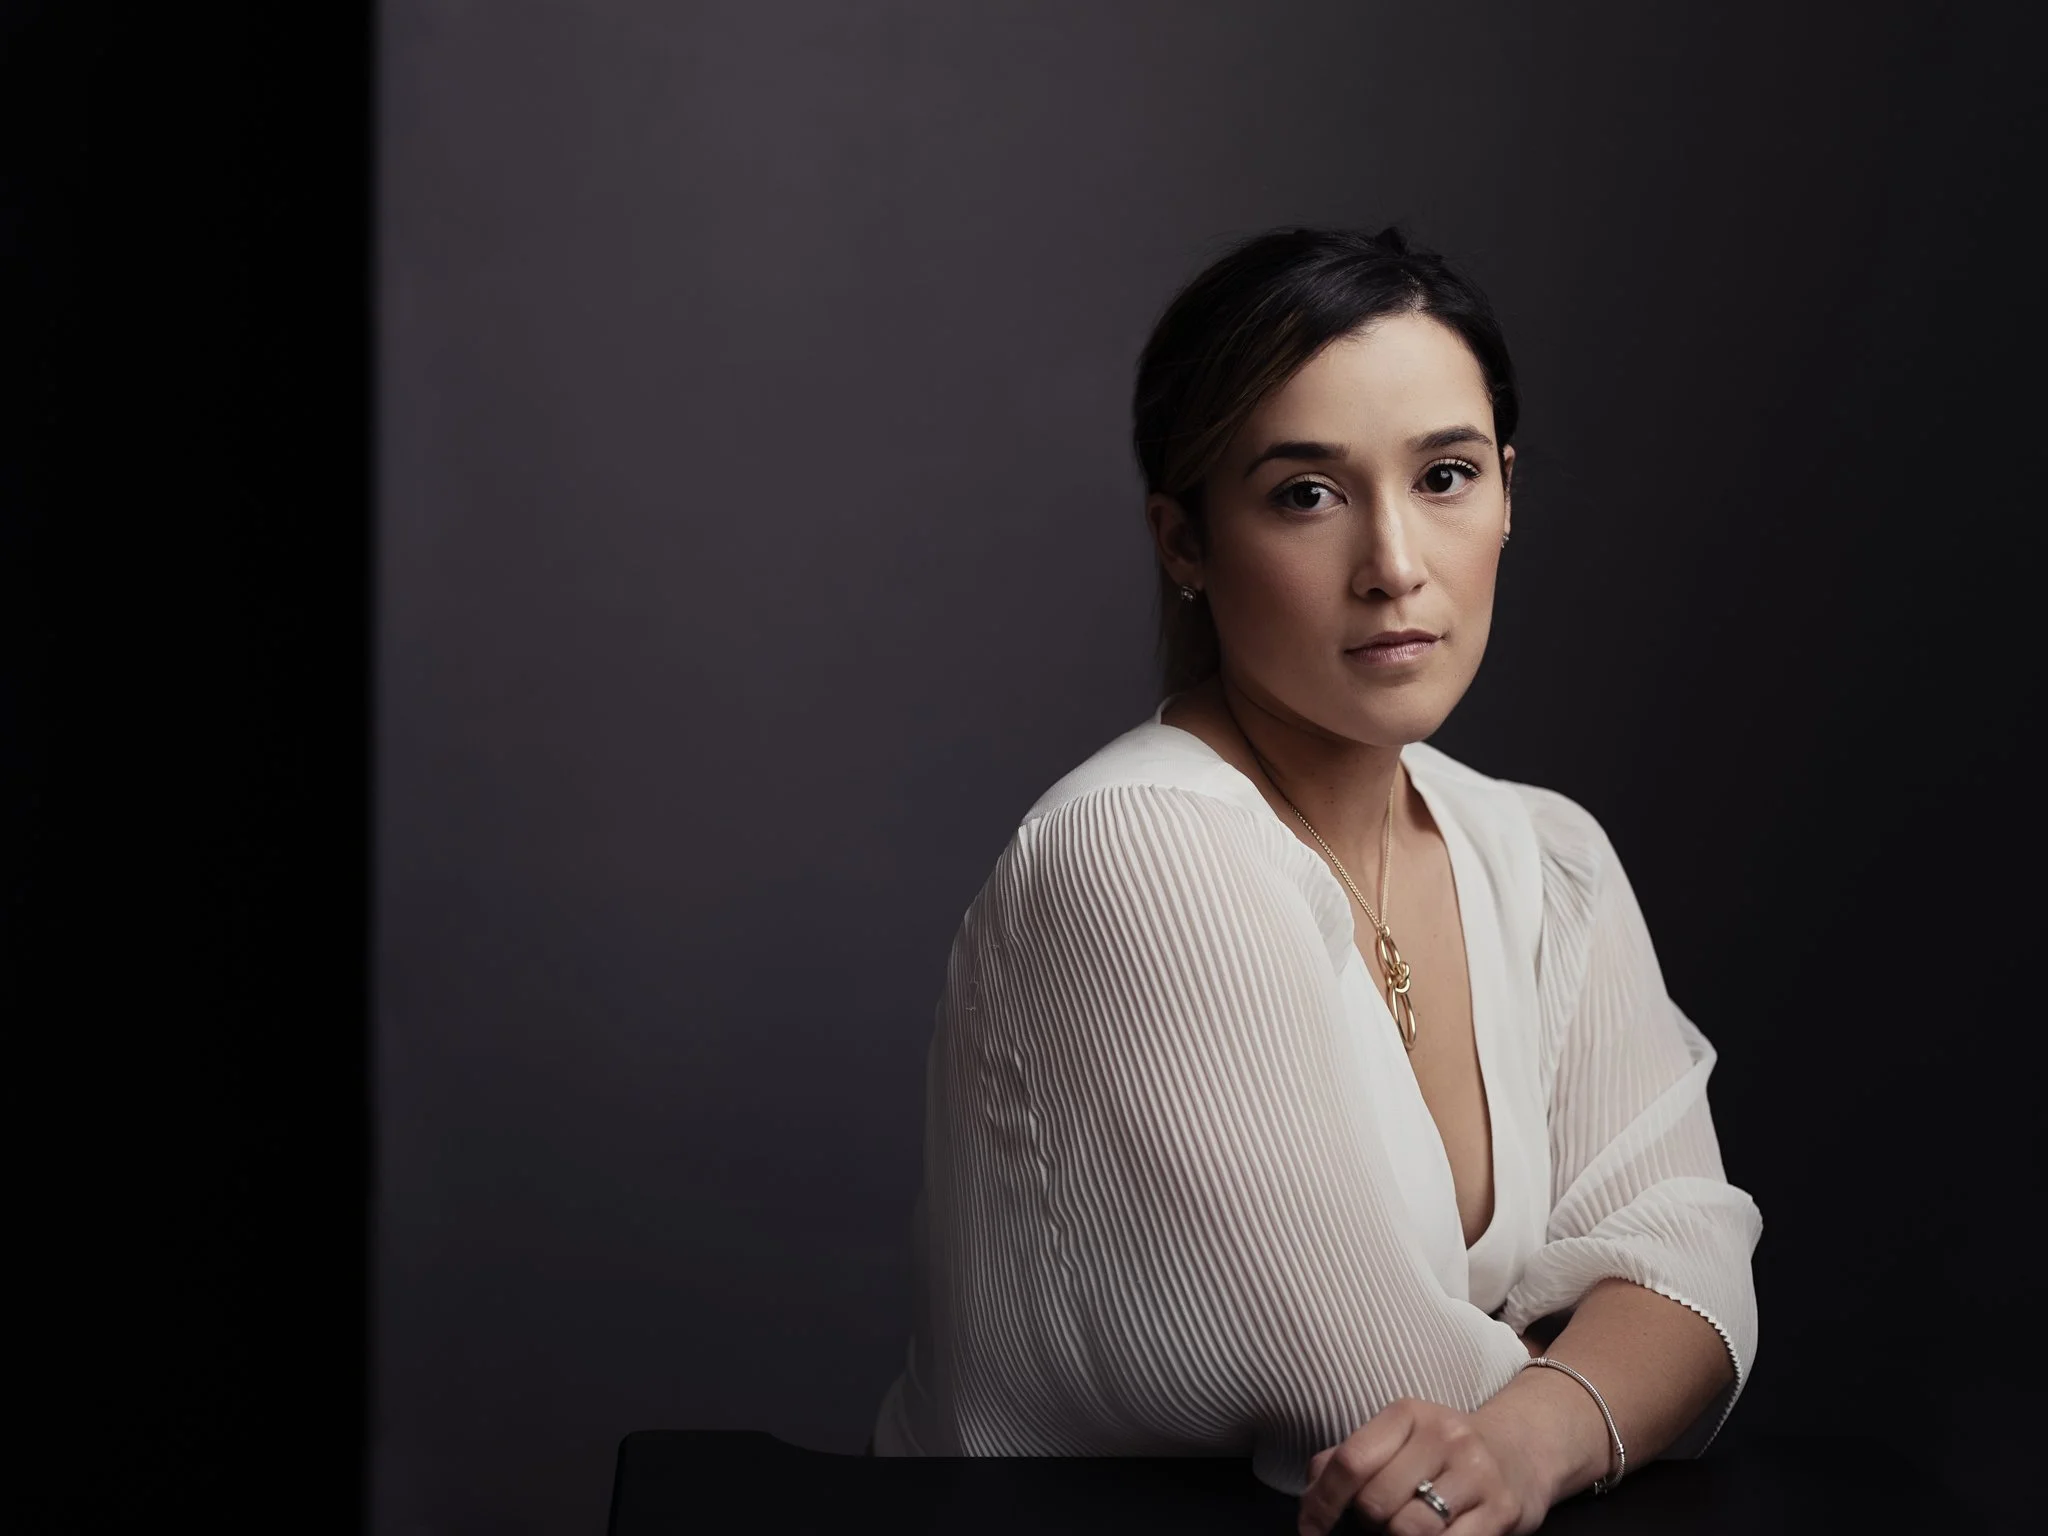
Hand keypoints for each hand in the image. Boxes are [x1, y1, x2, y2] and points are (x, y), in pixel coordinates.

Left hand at [1296, 1396, 1550, 1535]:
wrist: (1523, 1450)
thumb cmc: (1443, 1451)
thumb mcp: (1398, 1438)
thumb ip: (1352, 1457)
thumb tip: (1310, 1492)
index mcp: (1407, 1414)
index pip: (1350, 1461)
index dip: (1321, 1504)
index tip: (1310, 1529)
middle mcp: (1443, 1437)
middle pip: (1377, 1502)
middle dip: (1368, 1523)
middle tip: (1379, 1523)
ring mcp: (1476, 1473)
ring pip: (1409, 1530)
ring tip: (1404, 1530)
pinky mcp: (1501, 1511)